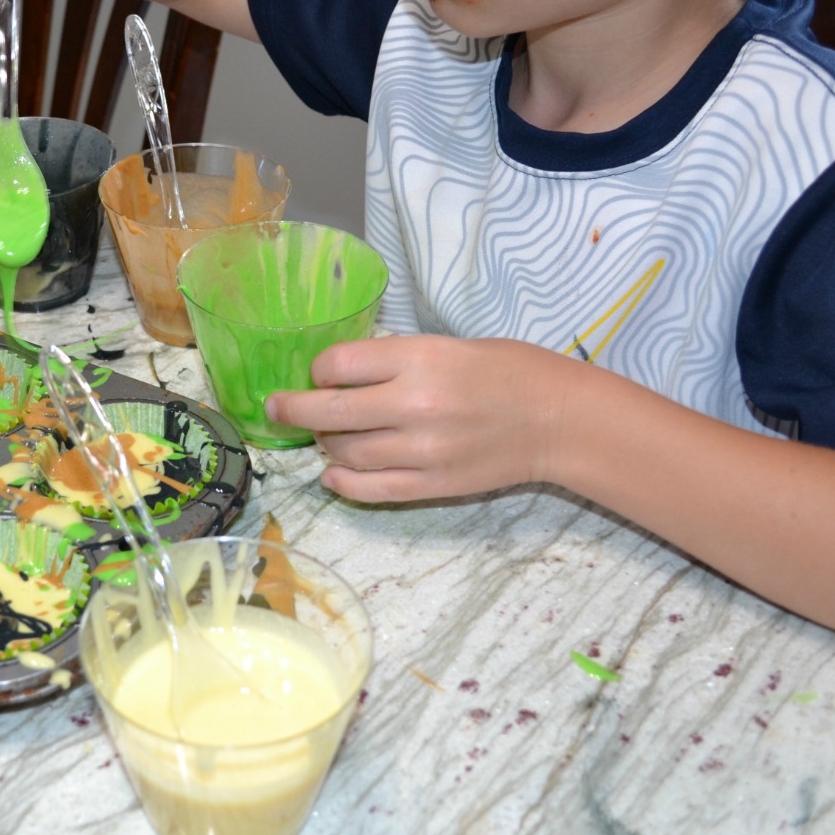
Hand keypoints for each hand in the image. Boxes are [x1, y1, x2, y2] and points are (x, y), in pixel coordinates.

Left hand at [265, 335, 580, 502]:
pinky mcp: (431, 485)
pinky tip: (333, 473)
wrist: (558, 421)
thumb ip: (396, 360)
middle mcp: (415, 404)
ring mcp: (421, 450)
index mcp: (420, 358)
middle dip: (292, 407)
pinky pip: (368, 488)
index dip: (320, 369)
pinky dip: (342, 481)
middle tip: (276, 406)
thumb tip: (344, 375)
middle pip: (329, 411)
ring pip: (344, 451)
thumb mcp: (449, 345)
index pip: (338, 364)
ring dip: (326, 443)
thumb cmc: (508, 372)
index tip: (321, 372)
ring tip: (327, 435)